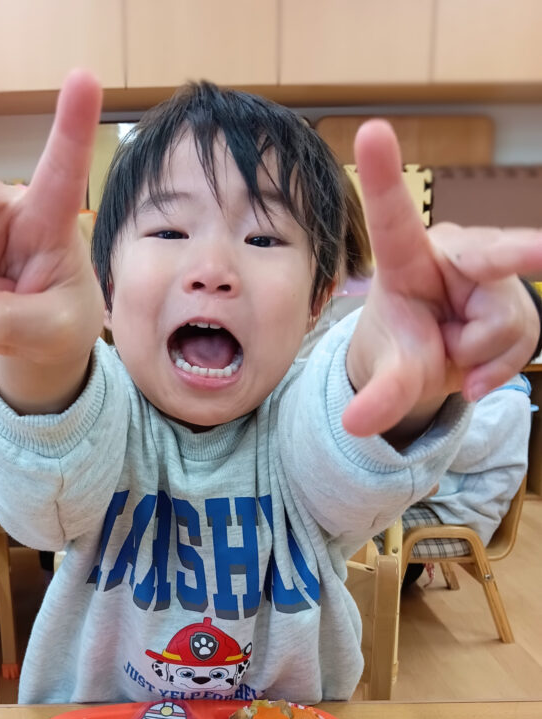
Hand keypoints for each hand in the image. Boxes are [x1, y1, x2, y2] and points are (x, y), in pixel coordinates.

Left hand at [344, 120, 541, 438]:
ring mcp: (495, 272)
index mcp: (405, 258)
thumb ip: (381, 394)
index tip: (371, 130)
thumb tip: (356, 426)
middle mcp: (456, 253)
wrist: (432, 360)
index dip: (383, 177)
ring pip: (504, 320)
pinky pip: (525, 340)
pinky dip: (500, 368)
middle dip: (523, 254)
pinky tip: (478, 368)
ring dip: (478, 355)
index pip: (393, 218)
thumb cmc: (402, 348)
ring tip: (453, 352)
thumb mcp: (389, 371)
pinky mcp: (521, 298)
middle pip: (492, 257)